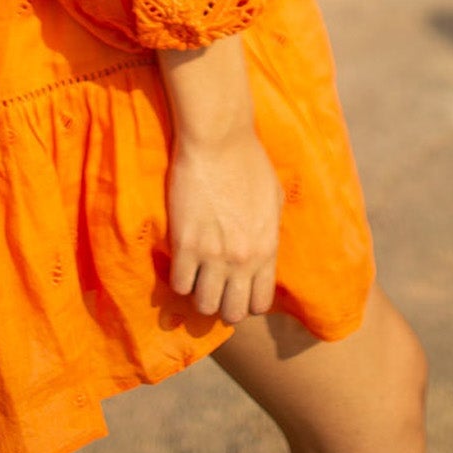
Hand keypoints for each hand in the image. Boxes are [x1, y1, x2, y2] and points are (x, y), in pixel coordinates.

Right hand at [166, 127, 284, 324]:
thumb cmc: (249, 162)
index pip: (260, 303)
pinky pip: (179, 285)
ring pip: (204, 305)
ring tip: (196, 278)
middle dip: (223, 303)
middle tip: (215, 287)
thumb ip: (270, 233)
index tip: (237, 289)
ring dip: (200, 295)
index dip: (247, 301)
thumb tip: (265, 253)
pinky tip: (181, 264)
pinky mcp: (185, 244)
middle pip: (231, 312)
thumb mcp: (273, 199)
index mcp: (266, 249)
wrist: (218, 140)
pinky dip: (179, 280)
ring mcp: (213, 255)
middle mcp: (242, 260)